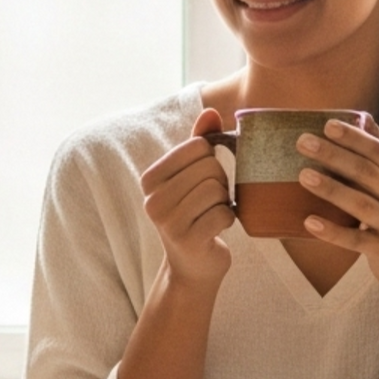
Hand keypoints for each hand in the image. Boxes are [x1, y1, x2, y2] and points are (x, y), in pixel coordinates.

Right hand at [139, 107, 239, 288]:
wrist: (192, 267)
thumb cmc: (195, 215)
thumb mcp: (192, 177)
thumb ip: (199, 142)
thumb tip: (210, 110)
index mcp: (150, 179)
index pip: (197, 146)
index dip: (211, 160)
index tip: (203, 180)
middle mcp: (152, 200)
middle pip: (209, 167)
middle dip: (220, 183)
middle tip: (211, 201)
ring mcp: (168, 223)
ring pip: (217, 189)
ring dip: (224, 202)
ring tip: (213, 213)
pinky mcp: (188, 241)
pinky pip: (223, 214)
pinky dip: (228, 220)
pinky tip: (216, 228)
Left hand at [295, 119, 378, 297]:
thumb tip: (363, 119)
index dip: (354, 137)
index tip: (327, 124)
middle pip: (366, 172)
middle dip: (333, 155)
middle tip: (302, 142)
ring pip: (360, 203)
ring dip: (331, 188)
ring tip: (303, 175)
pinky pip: (355, 239)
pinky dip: (332, 231)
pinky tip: (309, 222)